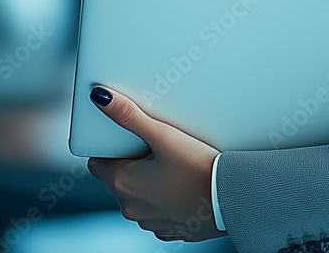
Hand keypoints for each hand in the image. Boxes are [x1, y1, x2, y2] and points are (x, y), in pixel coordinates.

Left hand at [86, 85, 227, 241]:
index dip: (107, 147)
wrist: (231, 198)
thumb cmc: (197, 167)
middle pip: (117, 179)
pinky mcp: (168, 229)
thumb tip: (100, 97)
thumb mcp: (162, 135)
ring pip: (137, 196)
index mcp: (122, 184)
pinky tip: (179, 184)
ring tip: (169, 162)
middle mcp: (130, 207)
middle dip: (128, 162)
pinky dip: (162, 198)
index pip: (97, 163)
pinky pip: (156, 210)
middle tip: (152, 144)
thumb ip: (129, 116)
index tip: (124, 137)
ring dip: (146, 181)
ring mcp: (149, 222)